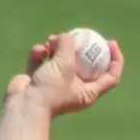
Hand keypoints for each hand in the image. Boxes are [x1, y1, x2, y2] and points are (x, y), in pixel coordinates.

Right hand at [6, 31, 124, 115]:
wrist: (24, 106)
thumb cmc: (49, 90)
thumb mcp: (65, 63)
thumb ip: (68, 45)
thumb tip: (65, 36)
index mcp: (88, 93)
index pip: (110, 76)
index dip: (115, 59)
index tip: (110, 42)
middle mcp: (74, 89)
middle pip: (84, 63)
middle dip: (79, 46)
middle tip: (78, 33)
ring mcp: (55, 83)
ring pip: (60, 58)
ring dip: (55, 46)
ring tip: (50, 41)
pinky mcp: (39, 78)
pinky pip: (43, 60)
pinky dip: (40, 53)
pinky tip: (38, 52)